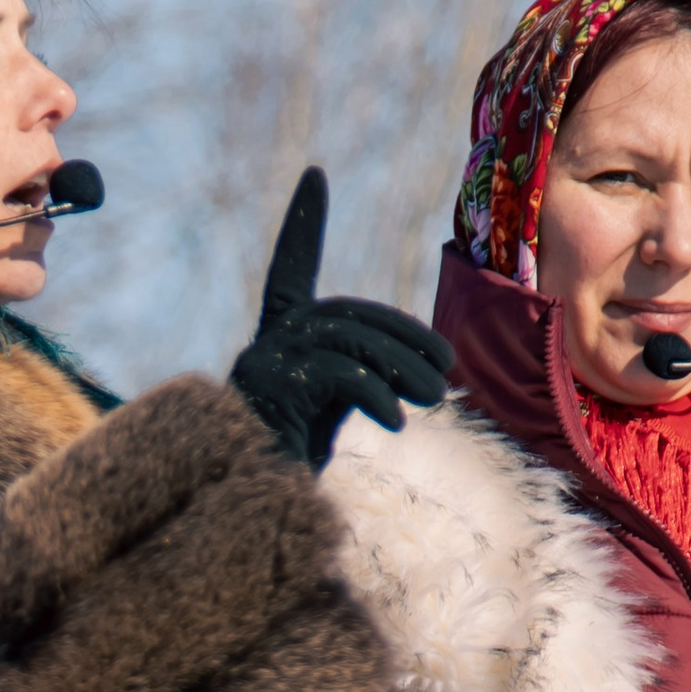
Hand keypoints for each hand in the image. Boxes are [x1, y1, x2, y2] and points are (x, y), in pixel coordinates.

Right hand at [227, 168, 451, 471]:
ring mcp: (261, 363)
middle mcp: (264, 342)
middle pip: (346, 313)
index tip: (313, 174)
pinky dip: (374, 395)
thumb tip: (429, 373)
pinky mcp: (268, 389)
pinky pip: (336, 374)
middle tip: (446, 367)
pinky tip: (397, 423)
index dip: (302, 223)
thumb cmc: (285, 470)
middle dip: (403, 336)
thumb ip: (360, 377)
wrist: (243, 516)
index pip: (290, 268)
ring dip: (400, 366)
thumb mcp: (330, 413)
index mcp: (276, 340)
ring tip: (437, 396)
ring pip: (347, 338)